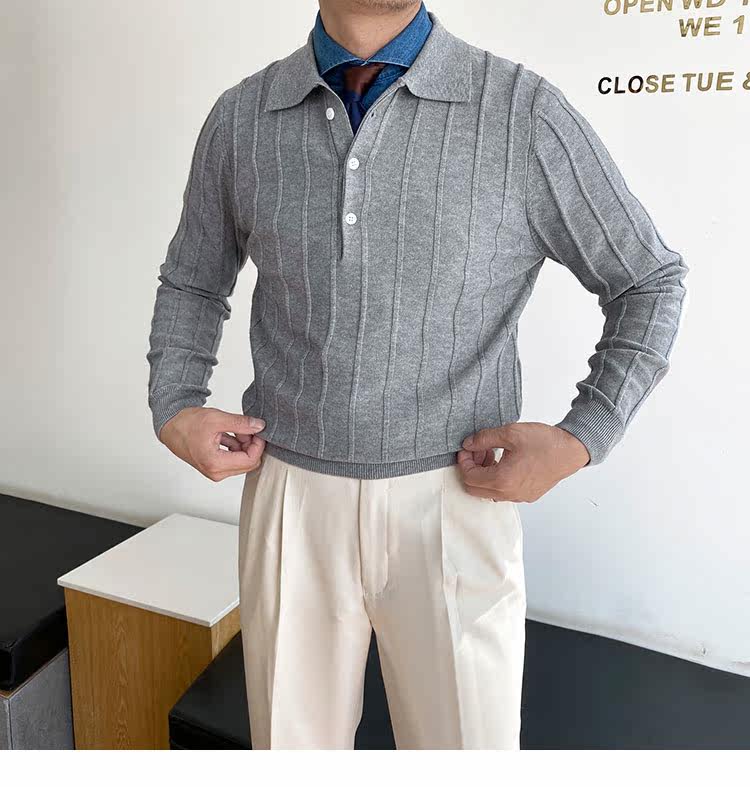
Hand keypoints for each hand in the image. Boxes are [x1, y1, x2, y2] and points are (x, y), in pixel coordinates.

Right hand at [159, 406, 266, 481]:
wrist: (170, 426)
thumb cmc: (187, 423)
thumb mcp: (217, 419)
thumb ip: (241, 423)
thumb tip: (260, 426)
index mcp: (215, 463)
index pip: (250, 460)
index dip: (258, 444)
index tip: (258, 429)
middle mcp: (216, 472)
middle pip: (248, 463)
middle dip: (251, 445)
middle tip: (245, 427)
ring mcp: (215, 471)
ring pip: (242, 461)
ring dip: (243, 444)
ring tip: (234, 428)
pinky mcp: (214, 467)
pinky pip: (234, 459)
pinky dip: (236, 446)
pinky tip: (228, 434)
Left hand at [457, 422, 589, 502]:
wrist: (571, 450)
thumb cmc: (544, 442)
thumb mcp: (510, 432)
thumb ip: (484, 438)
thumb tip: (468, 444)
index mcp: (502, 480)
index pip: (468, 477)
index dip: (463, 462)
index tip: (467, 449)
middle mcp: (509, 494)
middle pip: (474, 489)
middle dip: (471, 469)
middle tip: (478, 451)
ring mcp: (519, 497)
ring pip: (488, 492)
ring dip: (484, 475)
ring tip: (492, 454)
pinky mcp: (527, 496)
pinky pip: (503, 493)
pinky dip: (497, 479)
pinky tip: (505, 462)